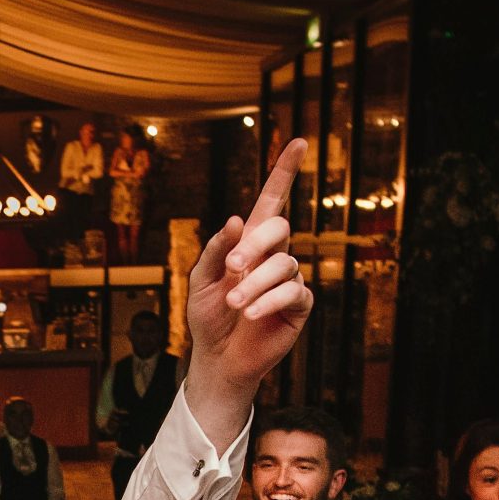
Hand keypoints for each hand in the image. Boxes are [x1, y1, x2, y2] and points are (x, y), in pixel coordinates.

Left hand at [185, 138, 312, 406]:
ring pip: (284, 264)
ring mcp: (289, 280)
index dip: (284, 172)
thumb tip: (237, 220)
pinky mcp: (298, 306)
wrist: (216, 357)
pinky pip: (293, 293)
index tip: (299, 142)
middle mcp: (273, 257)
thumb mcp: (200, 280)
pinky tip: (252, 314)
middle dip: (255, 245)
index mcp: (250, 244)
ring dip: (256, 283)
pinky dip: (270, 300)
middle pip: (279, 229)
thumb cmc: (207, 318)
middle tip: (232, 268)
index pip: (272, 201)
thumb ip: (216, 250)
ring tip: (234, 303)